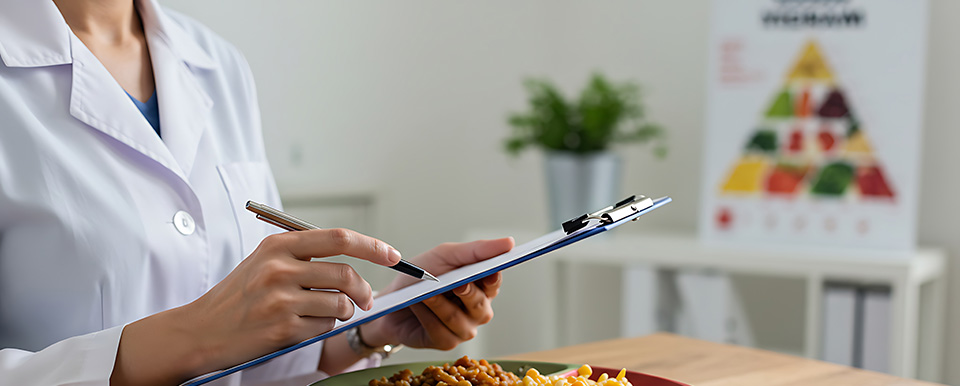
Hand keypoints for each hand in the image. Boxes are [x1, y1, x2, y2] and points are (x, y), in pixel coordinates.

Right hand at [111, 229, 400, 384]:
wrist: (200, 330)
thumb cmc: (238, 297)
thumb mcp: (264, 262)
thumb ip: (304, 256)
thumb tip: (356, 260)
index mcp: (278, 245)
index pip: (338, 238)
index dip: (371, 246)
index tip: (392, 254)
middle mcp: (279, 267)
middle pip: (345, 274)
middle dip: (364, 289)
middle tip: (365, 299)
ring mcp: (280, 298)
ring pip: (339, 304)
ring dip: (342, 312)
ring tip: (326, 314)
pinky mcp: (282, 327)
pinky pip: (324, 327)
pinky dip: (323, 329)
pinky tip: (301, 328)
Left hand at [361, 238, 513, 349]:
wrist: (391, 302)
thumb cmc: (420, 277)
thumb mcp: (445, 256)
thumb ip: (476, 250)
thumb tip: (508, 243)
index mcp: (480, 287)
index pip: (494, 282)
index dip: (493, 277)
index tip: (491, 270)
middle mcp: (477, 310)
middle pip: (480, 304)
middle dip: (467, 293)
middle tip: (456, 284)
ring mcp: (463, 328)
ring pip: (459, 319)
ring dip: (439, 303)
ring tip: (424, 292)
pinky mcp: (446, 342)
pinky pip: (441, 331)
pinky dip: (426, 316)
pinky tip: (417, 305)